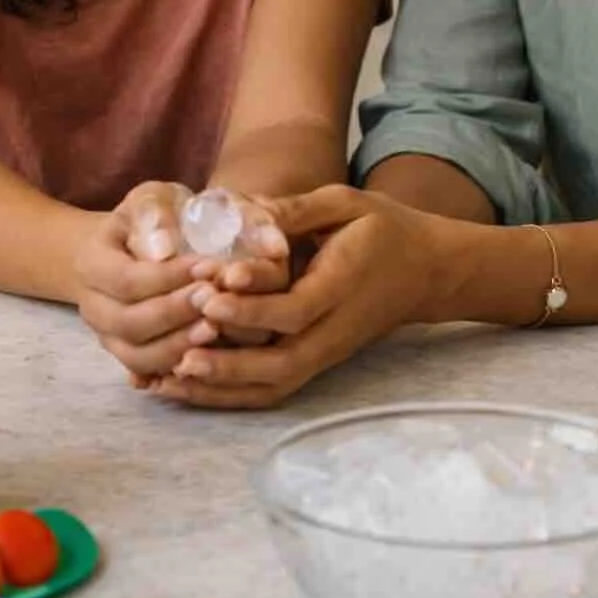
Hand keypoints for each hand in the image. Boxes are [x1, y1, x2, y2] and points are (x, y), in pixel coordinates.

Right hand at [74, 181, 288, 384]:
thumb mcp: (152, 199)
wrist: (132, 247)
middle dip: (176, 313)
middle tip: (215, 298)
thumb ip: (156, 214)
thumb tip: (163, 248)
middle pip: (129, 323)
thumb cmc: (150, 219)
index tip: (209, 266)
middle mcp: (91, 305)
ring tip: (216, 327)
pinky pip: (149, 371)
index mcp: (90, 262)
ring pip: (138, 355)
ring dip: (179, 345)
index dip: (169, 277)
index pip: (127, 279)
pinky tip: (207, 355)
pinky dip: (176, 368)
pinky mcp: (127, 355)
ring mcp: (107, 335)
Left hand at [148, 184, 455, 408]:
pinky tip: (190, 388)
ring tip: (171, 380)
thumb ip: (295, 210)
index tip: (209, 296)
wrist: (426, 270)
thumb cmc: (382, 227)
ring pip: (275, 386)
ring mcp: (328, 352)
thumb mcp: (345, 203)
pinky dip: (231, 395)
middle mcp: (336, 329)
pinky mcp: (318, 362)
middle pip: (282, 364)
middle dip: (229, 363)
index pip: (295, 309)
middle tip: (179, 352)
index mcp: (343, 284)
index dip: (251, 308)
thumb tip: (245, 211)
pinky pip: (275, 388)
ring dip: (223, 389)